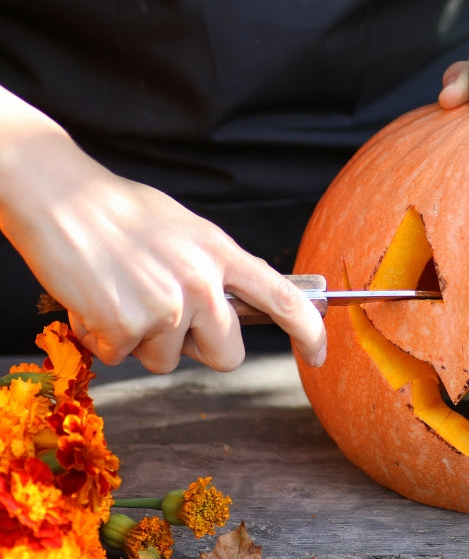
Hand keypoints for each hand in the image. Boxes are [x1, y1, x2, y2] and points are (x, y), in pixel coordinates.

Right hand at [0, 90, 326, 371]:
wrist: (59, 197)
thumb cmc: (120, 212)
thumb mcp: (187, 231)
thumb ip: (217, 268)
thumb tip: (239, 303)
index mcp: (221, 254)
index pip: (284, 299)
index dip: (310, 332)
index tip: (320, 354)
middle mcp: (202, 283)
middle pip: (227, 354)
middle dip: (199, 348)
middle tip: (165, 315)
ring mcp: (166, 307)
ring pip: (168, 360)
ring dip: (143, 340)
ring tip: (122, 293)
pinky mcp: (126, 327)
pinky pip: (123, 356)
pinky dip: (105, 337)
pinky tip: (96, 300)